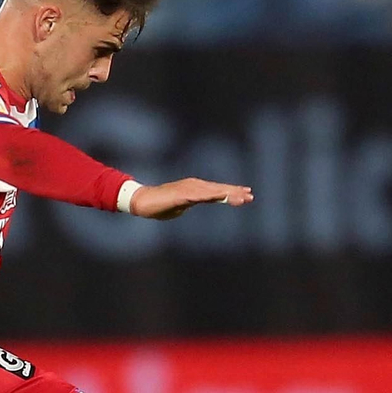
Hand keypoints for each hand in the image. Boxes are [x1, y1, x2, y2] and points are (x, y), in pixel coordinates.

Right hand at [129, 177, 252, 220]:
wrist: (141, 201)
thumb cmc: (157, 206)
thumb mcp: (178, 207)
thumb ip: (188, 204)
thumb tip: (191, 206)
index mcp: (194, 189)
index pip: (216, 191)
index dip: (231, 192)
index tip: (246, 194)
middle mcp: (193, 185)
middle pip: (218, 189)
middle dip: (234, 192)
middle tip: (250, 196)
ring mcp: (188, 188)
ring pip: (212, 191)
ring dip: (227, 194)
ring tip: (241, 198)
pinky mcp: (182, 193)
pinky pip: (200, 195)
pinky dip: (212, 195)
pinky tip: (222, 196)